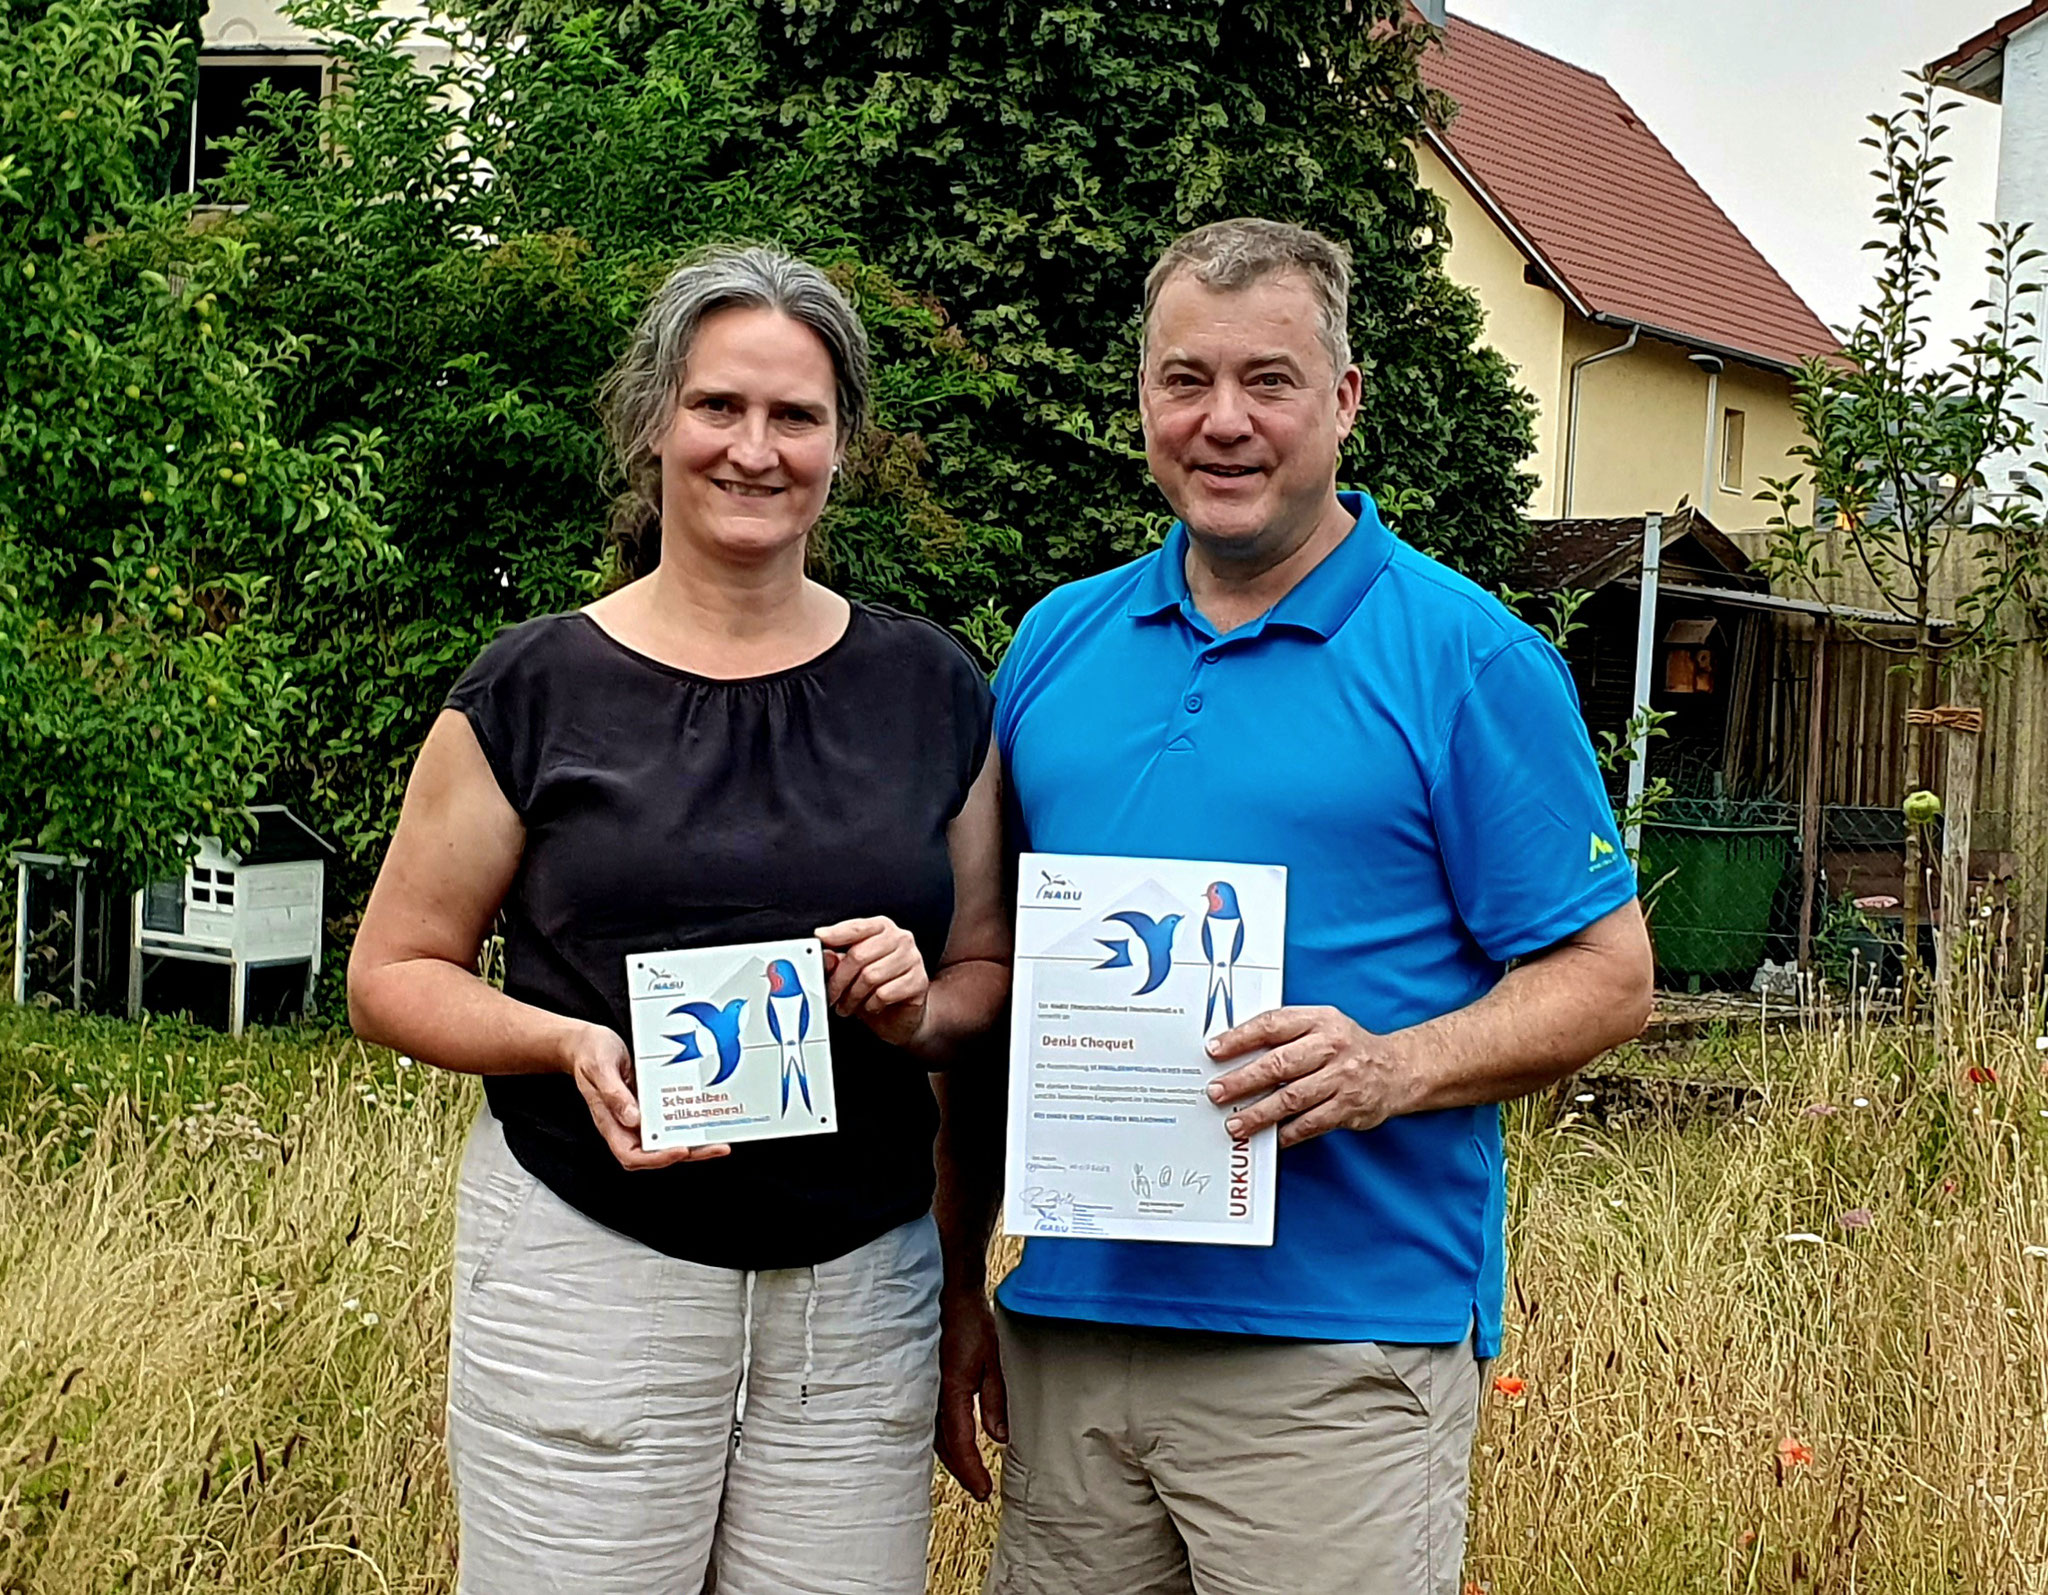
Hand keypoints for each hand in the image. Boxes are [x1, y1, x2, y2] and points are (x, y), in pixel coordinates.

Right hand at [563, 1021, 730, 1170]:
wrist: (586, 1043)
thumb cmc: (590, 1054)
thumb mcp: (600, 1068)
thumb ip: (614, 1095)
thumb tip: (633, 1119)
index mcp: (610, 1122)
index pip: (632, 1155)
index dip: (656, 1159)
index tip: (680, 1150)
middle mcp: (626, 1125)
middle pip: (656, 1153)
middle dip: (688, 1154)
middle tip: (717, 1148)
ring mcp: (639, 1116)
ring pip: (667, 1139)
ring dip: (693, 1144)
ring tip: (718, 1141)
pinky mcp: (648, 1105)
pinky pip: (669, 1120)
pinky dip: (687, 1124)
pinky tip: (705, 1119)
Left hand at [815, 917, 929, 1048]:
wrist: (902, 1014)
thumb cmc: (876, 988)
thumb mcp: (851, 973)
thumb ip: (837, 961)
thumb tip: (825, 957)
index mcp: (883, 928)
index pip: (857, 927)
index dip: (836, 933)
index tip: (819, 937)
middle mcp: (900, 938)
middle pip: (859, 955)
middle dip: (839, 980)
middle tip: (831, 995)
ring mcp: (912, 958)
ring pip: (870, 976)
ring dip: (853, 996)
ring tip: (847, 1005)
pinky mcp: (918, 981)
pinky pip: (884, 994)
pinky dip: (871, 1004)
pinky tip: (870, 1006)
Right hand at [934, 1287, 1007, 1500]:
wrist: (952, 1299)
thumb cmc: (974, 1325)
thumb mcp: (994, 1361)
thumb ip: (995, 1400)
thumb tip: (999, 1437)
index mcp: (951, 1390)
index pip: (960, 1442)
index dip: (971, 1470)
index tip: (984, 1491)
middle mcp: (934, 1395)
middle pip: (944, 1446)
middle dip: (961, 1471)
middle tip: (980, 1490)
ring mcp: (926, 1391)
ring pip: (935, 1437)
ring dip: (952, 1458)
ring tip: (971, 1475)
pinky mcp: (927, 1387)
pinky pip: (932, 1422)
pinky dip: (944, 1441)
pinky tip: (954, 1448)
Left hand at [1204, 1006, 1422, 1146]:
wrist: (1398, 1069)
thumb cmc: (1347, 1047)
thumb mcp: (1321, 1025)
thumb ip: (1284, 1033)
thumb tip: (1235, 1049)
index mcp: (1319, 1021)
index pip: (1273, 1025)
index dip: (1240, 1037)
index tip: (1214, 1050)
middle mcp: (1330, 1047)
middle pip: (1279, 1064)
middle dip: (1243, 1080)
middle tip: (1217, 1091)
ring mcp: (1341, 1079)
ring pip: (1293, 1098)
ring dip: (1260, 1113)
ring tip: (1236, 1123)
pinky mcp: (1349, 1107)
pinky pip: (1312, 1123)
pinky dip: (1289, 1132)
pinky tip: (1271, 1137)